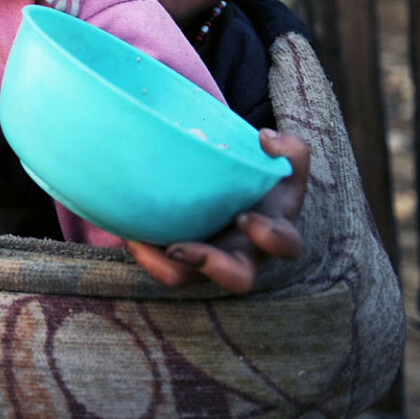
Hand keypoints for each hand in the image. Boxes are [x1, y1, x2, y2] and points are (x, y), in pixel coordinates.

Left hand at [125, 128, 308, 292]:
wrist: (238, 192)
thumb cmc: (264, 181)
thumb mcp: (283, 164)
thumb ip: (290, 148)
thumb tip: (265, 138)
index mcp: (275, 233)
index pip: (284, 245)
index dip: (268, 237)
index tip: (245, 216)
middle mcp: (244, 255)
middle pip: (237, 280)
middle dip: (211, 266)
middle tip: (181, 246)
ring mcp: (211, 260)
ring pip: (186, 278)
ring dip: (163, 265)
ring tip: (138, 242)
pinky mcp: (183, 259)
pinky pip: (162, 266)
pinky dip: (145, 253)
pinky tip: (129, 234)